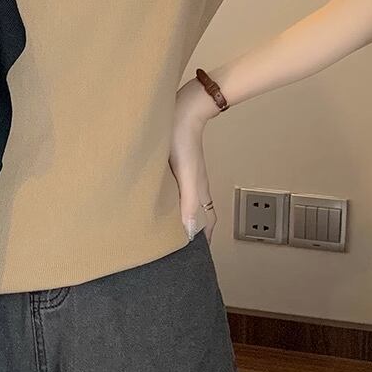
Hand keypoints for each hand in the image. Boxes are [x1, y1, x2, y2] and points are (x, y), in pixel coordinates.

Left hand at [170, 78, 219, 242]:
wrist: (181, 113)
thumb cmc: (182, 142)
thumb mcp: (186, 176)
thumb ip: (188, 203)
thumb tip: (190, 232)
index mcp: (200, 192)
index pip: (207, 223)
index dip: (203, 240)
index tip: (196, 258)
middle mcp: (196, 186)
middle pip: (200, 215)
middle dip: (195, 232)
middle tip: (182, 249)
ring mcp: (188, 176)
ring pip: (189, 203)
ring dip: (185, 217)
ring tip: (173, 230)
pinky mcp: (179, 166)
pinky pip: (180, 191)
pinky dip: (176, 202)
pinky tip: (164, 201)